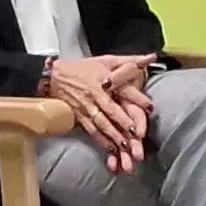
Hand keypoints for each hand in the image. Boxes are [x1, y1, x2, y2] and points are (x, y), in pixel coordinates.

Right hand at [43, 55, 157, 171]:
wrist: (54, 76)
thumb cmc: (83, 68)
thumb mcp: (107, 60)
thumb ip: (130, 60)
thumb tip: (151, 57)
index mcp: (105, 79)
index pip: (123, 89)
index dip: (137, 98)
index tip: (150, 107)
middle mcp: (96, 94)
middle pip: (111, 110)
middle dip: (123, 122)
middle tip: (136, 133)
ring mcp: (86, 107)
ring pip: (101, 123)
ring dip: (113, 134)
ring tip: (125, 145)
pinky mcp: (80, 116)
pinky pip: (92, 130)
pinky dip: (101, 140)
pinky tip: (110, 148)